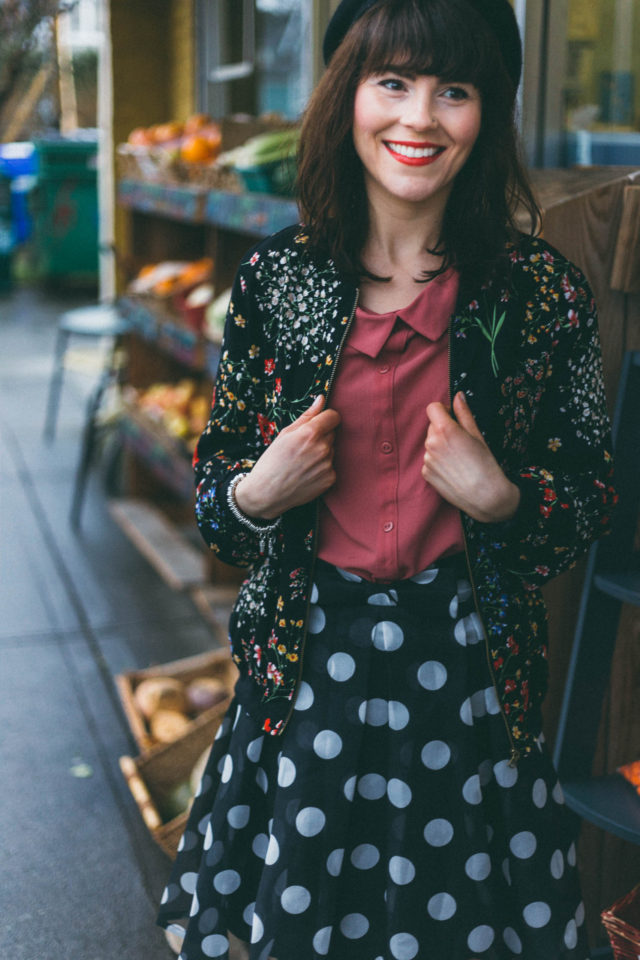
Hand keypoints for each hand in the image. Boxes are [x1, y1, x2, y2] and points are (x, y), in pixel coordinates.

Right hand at [235, 396, 339, 519]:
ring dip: (321, 454)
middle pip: (332, 434)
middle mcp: (322, 448)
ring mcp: (328, 465)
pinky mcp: (330, 479)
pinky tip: (307, 474)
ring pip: (331, 451)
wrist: (267, 492)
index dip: (327, 419)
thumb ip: (307, 416)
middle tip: (303, 448)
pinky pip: (331, 468)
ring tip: (303, 463)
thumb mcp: (285, 434)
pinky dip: (322, 470)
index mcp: (311, 433)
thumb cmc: (272, 461)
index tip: (320, 423)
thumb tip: (321, 399)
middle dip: (321, 437)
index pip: (334, 416)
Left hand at [422, 391, 519, 523]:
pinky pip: (429, 461)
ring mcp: (426, 459)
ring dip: (441, 447)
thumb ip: (464, 413)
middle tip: (461, 443)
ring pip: (431, 444)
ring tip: (459, 460)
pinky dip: (438, 462)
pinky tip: (453, 470)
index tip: (452, 417)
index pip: (432, 408)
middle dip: (444, 430)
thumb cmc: (485, 464)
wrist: (485, 496)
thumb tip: (458, 396)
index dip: (443, 410)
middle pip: (432, 427)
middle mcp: (431, 443)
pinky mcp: (425, 473)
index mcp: (445, 430)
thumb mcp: (477, 435)